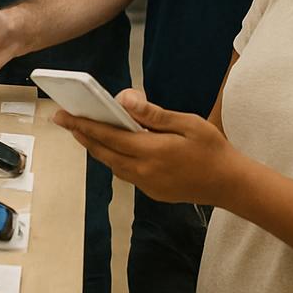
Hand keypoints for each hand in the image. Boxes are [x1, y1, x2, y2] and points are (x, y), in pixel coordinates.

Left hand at [53, 88, 244, 206]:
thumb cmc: (212, 148)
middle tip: (62, 119)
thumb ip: (153, 114)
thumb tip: (124, 100)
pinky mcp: (152, 192)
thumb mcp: (186, 123)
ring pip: (112, 165)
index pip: (109, 136)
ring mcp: (147, 184)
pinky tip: (111, 147)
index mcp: (152, 151)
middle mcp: (145, 171)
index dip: (83, 124)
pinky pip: (125, 174)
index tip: (64, 114)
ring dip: (95, 148)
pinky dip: (113, 159)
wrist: (231, 184)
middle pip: (103, 152)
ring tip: (82, 131)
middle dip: (81, 134)